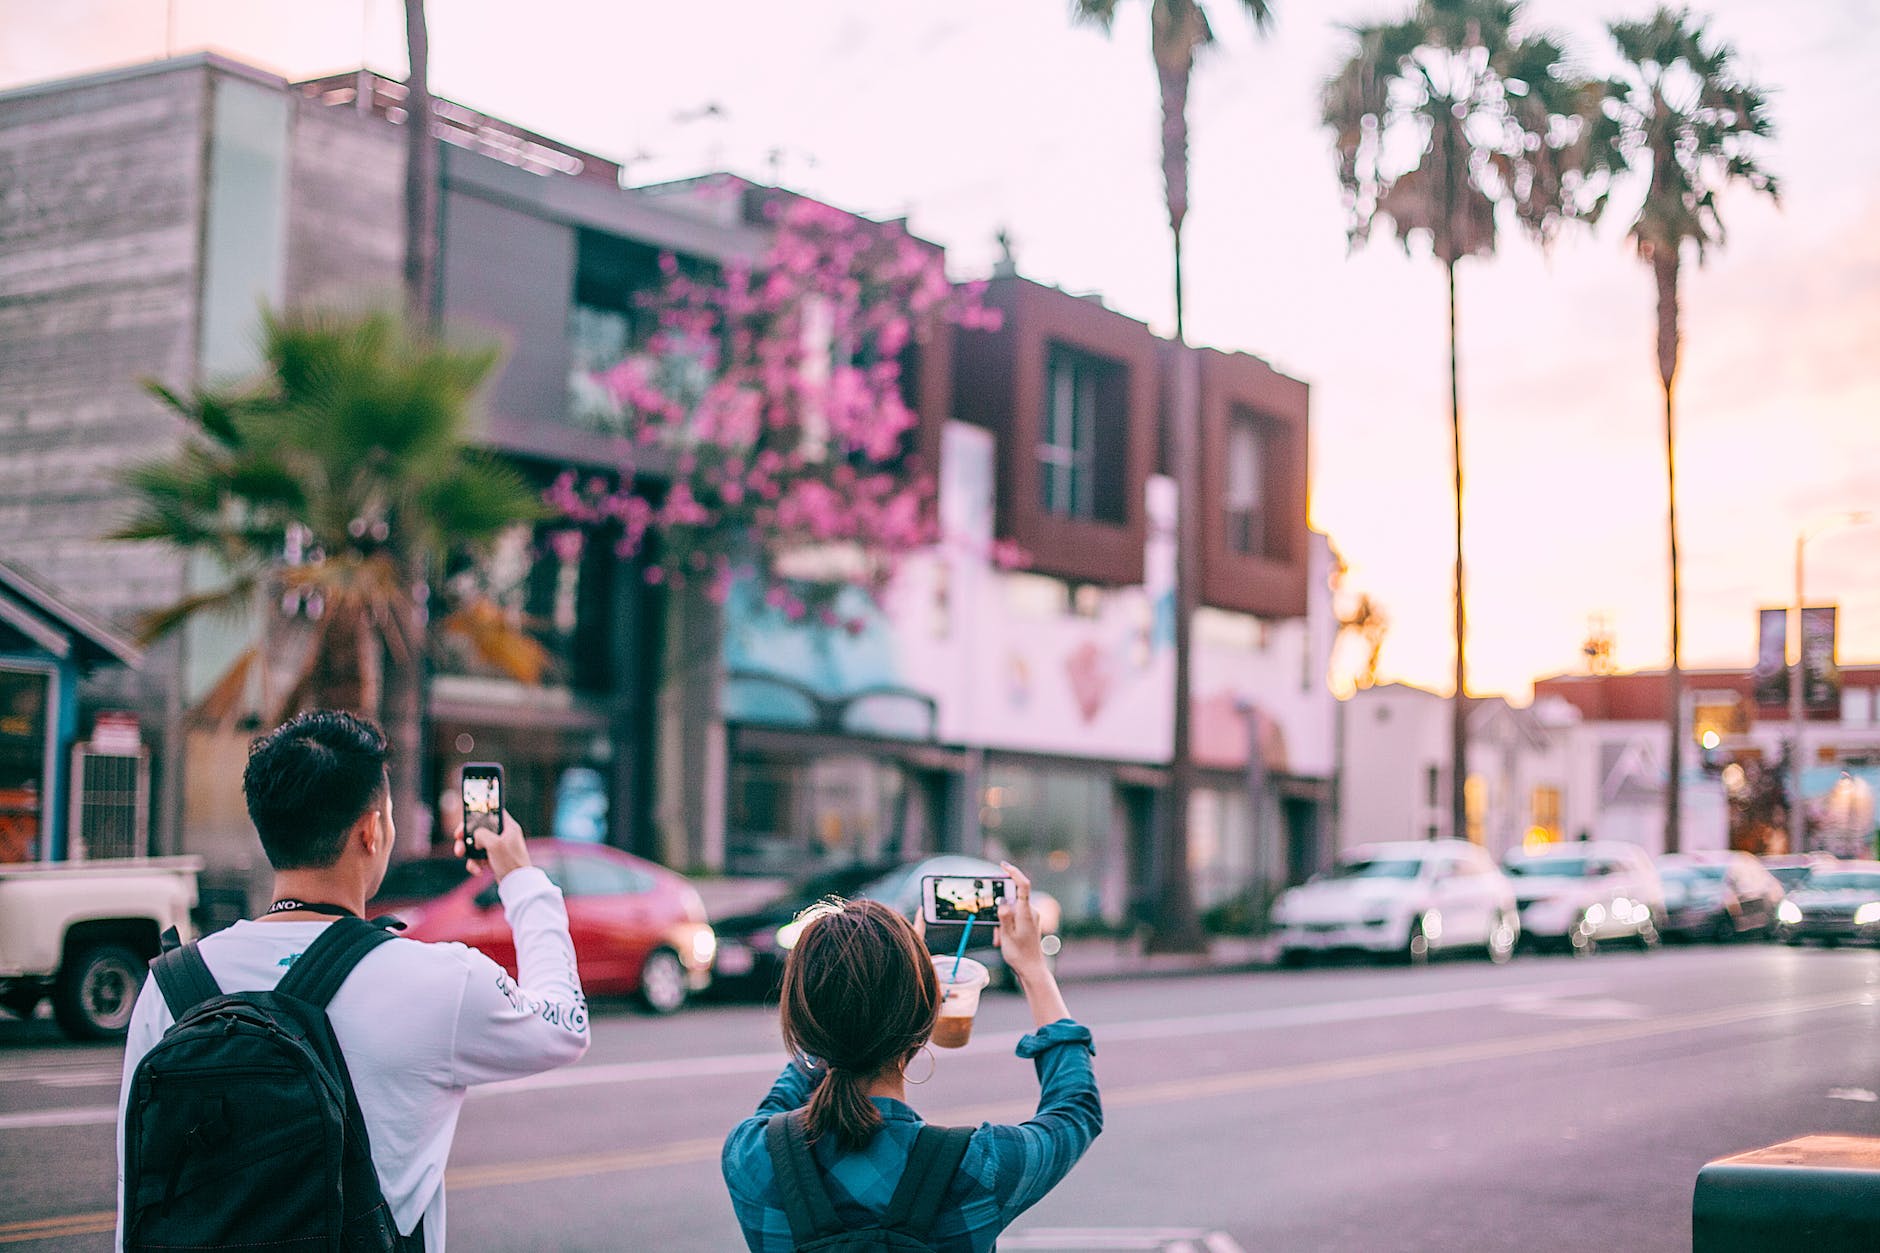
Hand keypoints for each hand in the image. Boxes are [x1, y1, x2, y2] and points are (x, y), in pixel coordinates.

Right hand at [450, 809, 532, 882]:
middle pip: (479, 829)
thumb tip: (475, 835)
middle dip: (466, 836)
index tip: (465, 821)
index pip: (491, 812)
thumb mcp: (495, 844)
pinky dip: (475, 864)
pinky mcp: (494, 859)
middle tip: (458, 841)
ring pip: (476, 845)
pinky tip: (478, 871)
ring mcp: (498, 848)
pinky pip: (479, 858)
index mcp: (508, 826)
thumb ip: (482, 834)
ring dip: (468, 852)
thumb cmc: (510, 862)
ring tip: (463, 857)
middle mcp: (504, 835)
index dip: (477, 814)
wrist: (518, 885)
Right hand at [994, 862, 1048, 979]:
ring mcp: (1031, 917)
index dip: (1014, 872)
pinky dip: (1007, 925)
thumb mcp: (1006, 935)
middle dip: (1000, 909)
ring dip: (1002, 921)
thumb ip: (1004, 916)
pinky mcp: (1030, 923)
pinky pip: (1015, 917)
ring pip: (1012, 910)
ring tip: (1000, 939)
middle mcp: (1031, 912)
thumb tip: (1003, 901)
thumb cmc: (1020, 955)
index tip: (1003, 865)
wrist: (1032, 969)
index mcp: (1026, 913)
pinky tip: (1003, 939)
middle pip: (1013, 899)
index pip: (1023, 885)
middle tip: (996, 928)